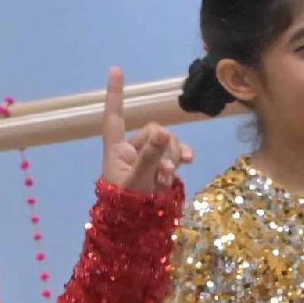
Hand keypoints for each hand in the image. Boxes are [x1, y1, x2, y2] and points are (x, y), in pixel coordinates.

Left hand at [99, 68, 188, 196]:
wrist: (136, 233)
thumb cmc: (128, 208)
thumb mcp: (139, 182)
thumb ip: (151, 157)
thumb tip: (162, 131)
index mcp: (116, 150)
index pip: (115, 117)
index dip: (115, 94)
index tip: (116, 69)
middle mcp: (131, 150)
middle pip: (154, 131)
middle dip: (164, 147)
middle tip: (164, 172)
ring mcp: (148, 159)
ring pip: (167, 142)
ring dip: (172, 156)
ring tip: (168, 178)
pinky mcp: (162, 169)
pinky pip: (175, 153)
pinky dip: (180, 157)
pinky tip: (188, 162)